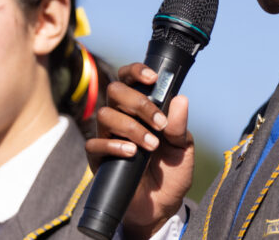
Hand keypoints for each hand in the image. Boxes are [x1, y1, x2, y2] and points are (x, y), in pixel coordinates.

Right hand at [85, 62, 194, 238]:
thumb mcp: (183, 148)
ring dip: (132, 128)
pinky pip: (94, 144)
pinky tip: (132, 153)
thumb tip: (180, 99)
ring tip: (152, 145)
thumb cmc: (171, 173)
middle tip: (159, 122)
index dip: (135, 71)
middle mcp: (121, 117)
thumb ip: (179, 126)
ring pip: (105, 115)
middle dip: (138, 103)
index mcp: (140, 109)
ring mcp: (108, 137)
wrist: (162, 206)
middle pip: (114, 91)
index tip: (153, 77)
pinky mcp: (98, 159)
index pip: (129, 79)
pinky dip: (114, 145)